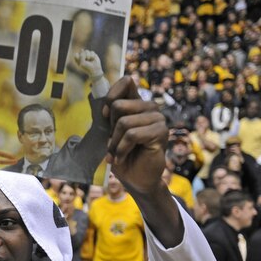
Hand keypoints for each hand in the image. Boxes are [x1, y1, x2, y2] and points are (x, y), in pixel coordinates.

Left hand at [74, 49, 102, 78]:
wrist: (95, 70)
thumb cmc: (87, 68)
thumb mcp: (82, 63)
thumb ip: (81, 56)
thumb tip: (82, 49)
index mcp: (78, 60)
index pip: (76, 54)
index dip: (79, 57)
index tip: (82, 61)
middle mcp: (82, 57)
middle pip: (82, 52)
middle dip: (85, 56)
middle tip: (87, 61)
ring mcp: (87, 55)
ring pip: (86, 51)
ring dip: (88, 56)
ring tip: (89, 60)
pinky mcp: (92, 54)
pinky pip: (91, 52)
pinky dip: (92, 55)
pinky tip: (93, 59)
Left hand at [104, 76, 166, 194]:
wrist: (135, 179)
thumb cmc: (121, 155)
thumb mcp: (109, 132)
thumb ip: (108, 116)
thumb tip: (99, 102)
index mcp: (137, 103)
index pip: (126, 81)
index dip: (111, 96)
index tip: (105, 115)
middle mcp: (149, 107)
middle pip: (119, 105)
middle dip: (110, 128)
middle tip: (112, 143)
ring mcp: (158, 118)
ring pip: (124, 122)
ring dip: (115, 143)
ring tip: (116, 153)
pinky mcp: (161, 132)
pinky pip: (132, 134)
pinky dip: (122, 149)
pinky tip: (121, 158)